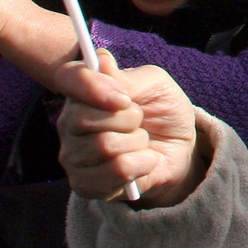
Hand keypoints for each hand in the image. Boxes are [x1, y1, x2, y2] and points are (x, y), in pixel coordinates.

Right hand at [55, 51, 204, 206]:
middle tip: (139, 119)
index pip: (68, 77)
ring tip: (141, 141)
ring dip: (138, 142)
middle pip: (83, 118)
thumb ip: (127, 78)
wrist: (179, 149)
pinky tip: (142, 162)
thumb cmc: (163, 110)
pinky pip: (117, 171)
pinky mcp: (84, 185)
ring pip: (105, 146)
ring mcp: (73, 156)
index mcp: (83, 91)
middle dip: (127, 117)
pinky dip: (142, 164)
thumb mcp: (155, 85)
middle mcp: (69, 123)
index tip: (123, 97)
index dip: (91, 85)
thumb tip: (101, 62)